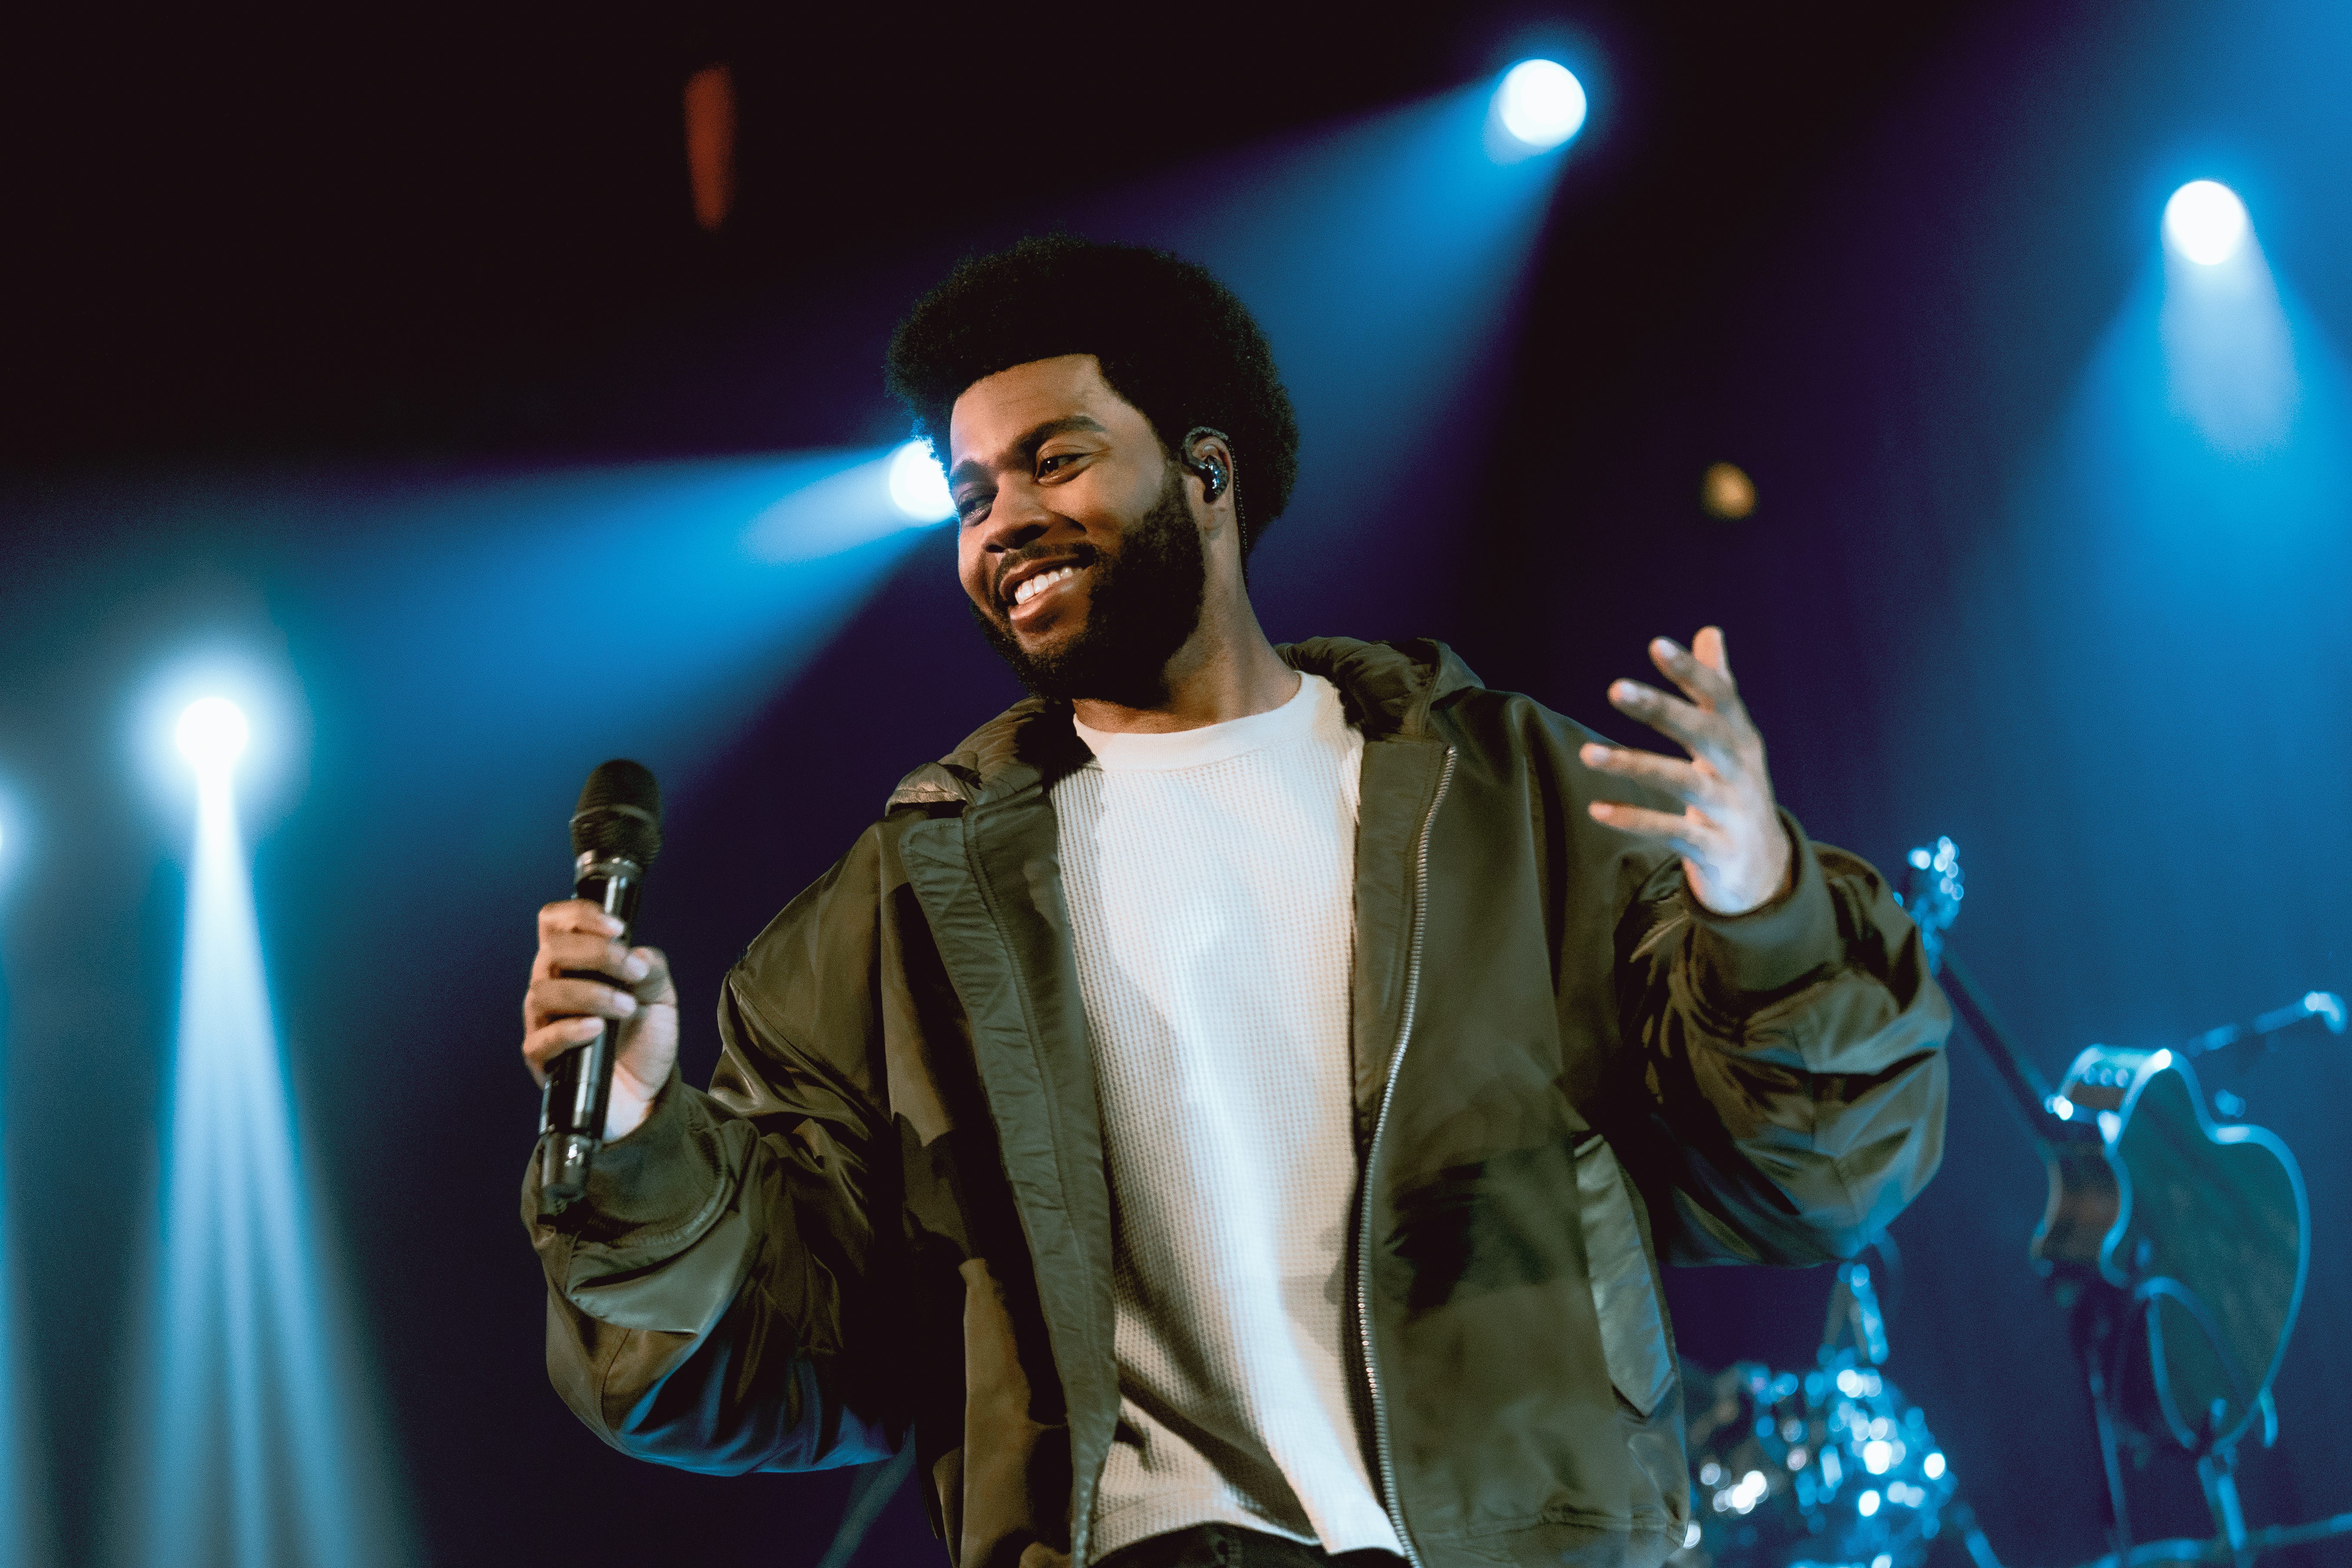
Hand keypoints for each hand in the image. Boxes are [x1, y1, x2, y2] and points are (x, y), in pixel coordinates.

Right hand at [522, 899, 677, 1139]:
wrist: (646, 1094)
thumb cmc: (643, 1040)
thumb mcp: (661, 996)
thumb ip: (651, 967)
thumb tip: (634, 952)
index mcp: (576, 963)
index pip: (556, 922)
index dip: (580, 915)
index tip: (618, 928)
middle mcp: (553, 985)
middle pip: (552, 950)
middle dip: (597, 954)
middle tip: (633, 972)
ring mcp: (543, 1021)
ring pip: (544, 992)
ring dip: (591, 994)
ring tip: (626, 1008)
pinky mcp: (543, 1058)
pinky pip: (542, 1039)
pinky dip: (570, 1030)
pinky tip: (596, 1029)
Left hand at [1580, 627, 1792, 915]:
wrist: (1764, 867)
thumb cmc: (1736, 788)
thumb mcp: (1732, 739)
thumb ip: (1716, 687)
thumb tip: (1709, 631)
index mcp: (1741, 737)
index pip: (1720, 696)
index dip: (1691, 671)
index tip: (1657, 644)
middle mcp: (1740, 770)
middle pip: (1702, 733)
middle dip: (1661, 709)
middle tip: (1615, 687)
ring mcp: (1730, 811)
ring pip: (1682, 783)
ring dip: (1633, 765)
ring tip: (1585, 754)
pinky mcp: (1715, 849)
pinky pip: (1672, 833)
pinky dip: (1635, 821)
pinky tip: (1597, 809)